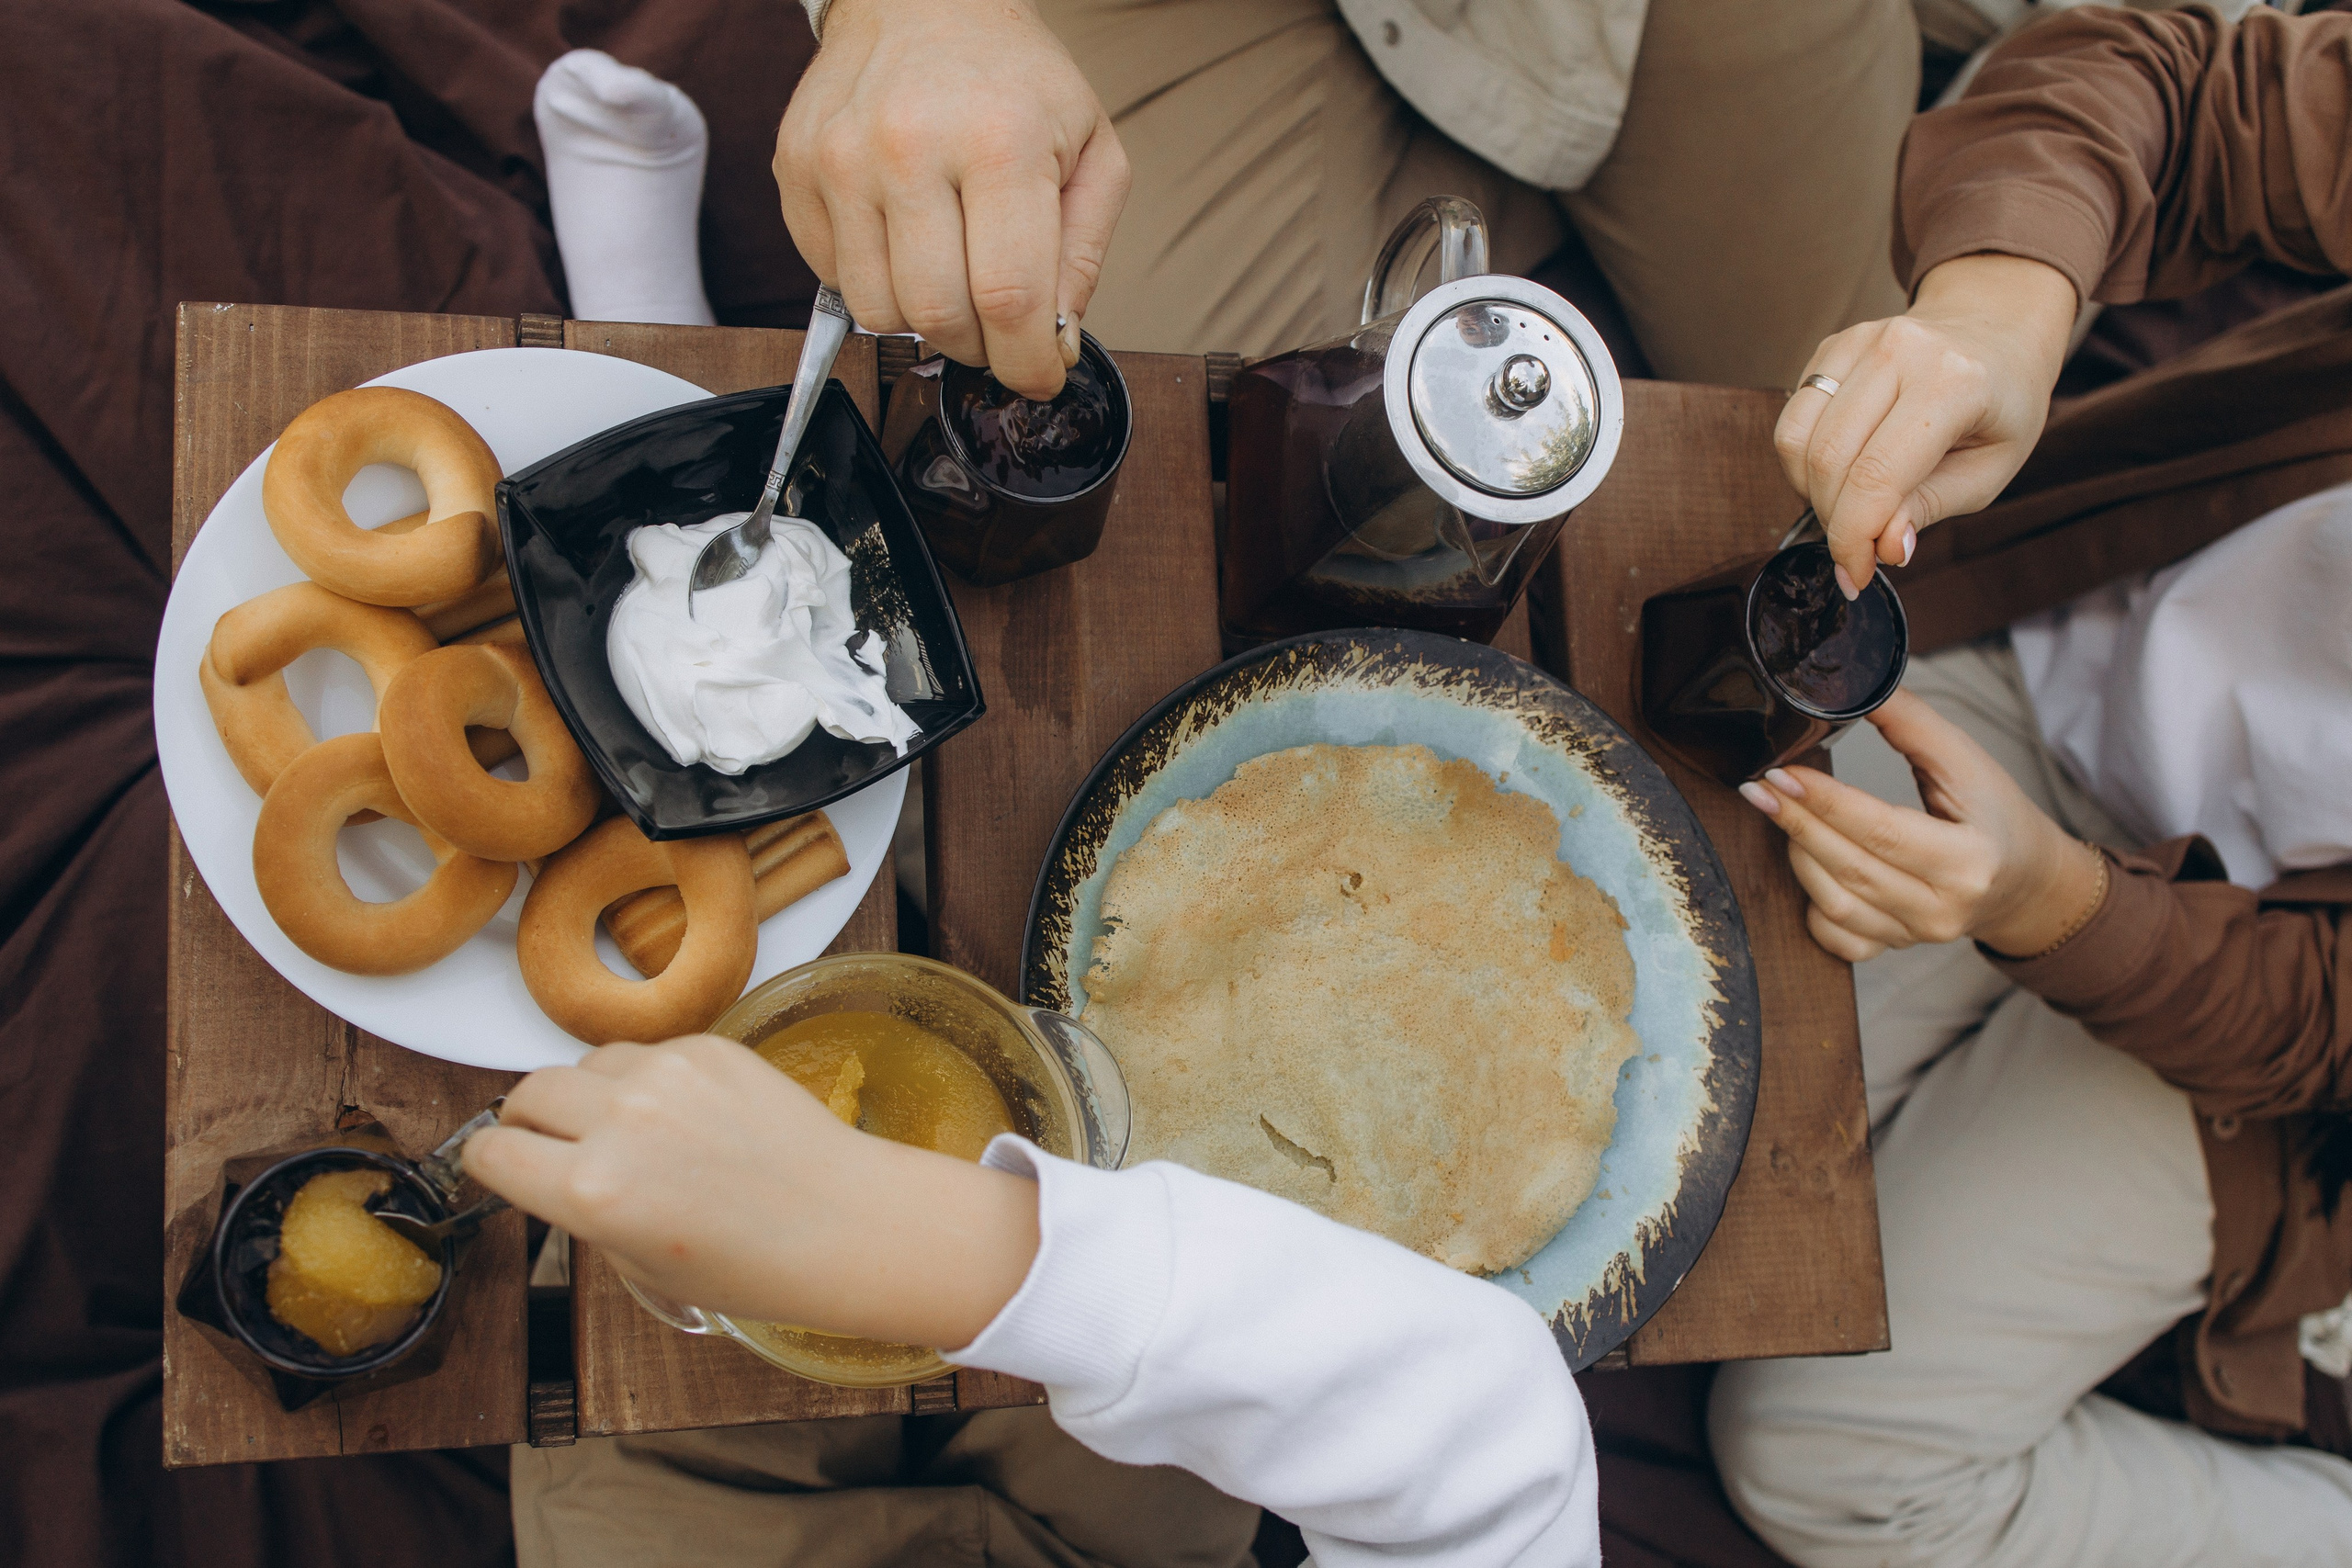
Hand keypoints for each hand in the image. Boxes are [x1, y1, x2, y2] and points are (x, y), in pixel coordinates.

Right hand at [466, 1036, 1039, 1346]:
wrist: (841, 1222)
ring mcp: (666, 1076)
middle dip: (529, 1120)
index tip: (497, 1162)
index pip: (492, 1152)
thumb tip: (553, 1172)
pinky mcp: (708, 1046)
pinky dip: (647, 1078)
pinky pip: (647, 1051)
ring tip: (624, 1129)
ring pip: (587, 1064)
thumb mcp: (640, 1265)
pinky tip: (683, 1116)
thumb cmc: (752, 1264)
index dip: (489, 1160)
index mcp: (592, 1192)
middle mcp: (619, 1123)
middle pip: (529, 1093)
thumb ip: (584, 1210)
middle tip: (549, 1141)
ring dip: (588, 1092)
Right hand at [776, 0, 1129, 398]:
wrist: (921, 1)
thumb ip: (1082, 255)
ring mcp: (840, 160)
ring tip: (952, 277)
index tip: (1038, 376)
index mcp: (998, 141)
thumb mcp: (1090, 150)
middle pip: (937, 315)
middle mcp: (909, 148)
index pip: (1008, 297)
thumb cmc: (1013, 79)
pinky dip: (876, 285)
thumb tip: (1054, 344)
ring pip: (878, 312)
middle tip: (998, 327)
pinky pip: (833, 279)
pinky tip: (905, 244)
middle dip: (977, 347)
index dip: (1026, 361)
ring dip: (923, 322)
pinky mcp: (796, 170)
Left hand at [1733, 690, 2104, 960]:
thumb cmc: (1995, 815)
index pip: (1882, 831)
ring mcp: (1917, 935)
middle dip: (1797, 823)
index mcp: (1970, 861)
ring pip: (1836, 905)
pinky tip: (1808, 867)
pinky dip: (1812, 907)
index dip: (1825, 802)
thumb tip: (1853, 689)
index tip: (1782, 773)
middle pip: (1851, 868)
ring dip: (1799, 855)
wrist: (2024, 880)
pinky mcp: (1896, 947)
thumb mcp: (1967, 762)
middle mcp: (1943, 908)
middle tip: (1760, 786)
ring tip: (1783, 814)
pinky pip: (1838, 939)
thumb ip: (1912, 724)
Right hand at [1778, 253, 2077, 597]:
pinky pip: (1793, 419)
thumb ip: (1931, 506)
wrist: (1995, 333)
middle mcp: (1901, 351)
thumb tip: (1883, 547)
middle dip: (1834, 521)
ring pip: (1798, 441)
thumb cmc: (2001, 407)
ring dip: (1811, 493)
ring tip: (1849, 506)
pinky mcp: (1833, 345)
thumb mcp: (1990, 470)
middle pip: (1828, 460)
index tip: (1855, 575)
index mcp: (1954, 383)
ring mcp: (1862, 342)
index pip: (1876, 475)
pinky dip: (1803, 462)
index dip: (1854, 537)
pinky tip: (1837, 472)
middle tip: (1856, 546)